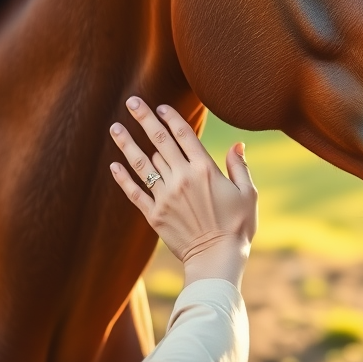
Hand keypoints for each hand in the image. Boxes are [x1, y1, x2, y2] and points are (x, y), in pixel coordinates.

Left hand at [109, 97, 257, 287]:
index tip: (160, 106)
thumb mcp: (248, 193)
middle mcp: (182, 178)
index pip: (184, 134)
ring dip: (127, 143)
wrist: (217, 260)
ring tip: (115, 127)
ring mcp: (165, 196)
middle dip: (145, 119)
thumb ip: (240, 166)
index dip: (171, 117)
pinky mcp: (154, 214)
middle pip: (159, 141)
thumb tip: (238, 144)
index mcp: (205, 169)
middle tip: (132, 101)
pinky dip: (123, 178)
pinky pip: (134, 192)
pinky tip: (114, 165)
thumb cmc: (238, 227)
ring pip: (142, 163)